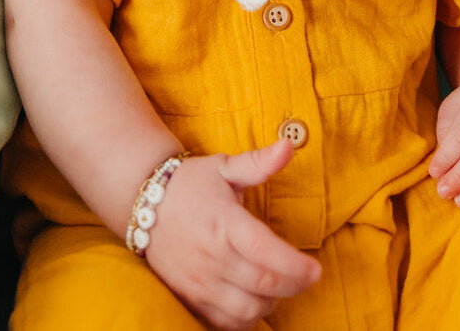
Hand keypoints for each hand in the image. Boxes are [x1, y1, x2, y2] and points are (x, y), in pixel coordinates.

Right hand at [145, 139, 320, 329]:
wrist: (143, 202)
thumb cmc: (190, 183)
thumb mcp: (224, 167)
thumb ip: (259, 162)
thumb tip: (290, 145)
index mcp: (224, 222)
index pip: (265, 251)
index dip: (295, 266)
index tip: (316, 269)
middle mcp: (212, 255)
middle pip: (263, 284)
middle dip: (293, 285)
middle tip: (308, 277)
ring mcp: (199, 281)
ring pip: (246, 309)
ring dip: (270, 303)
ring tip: (279, 286)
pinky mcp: (190, 297)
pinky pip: (224, 322)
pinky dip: (245, 319)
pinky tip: (255, 300)